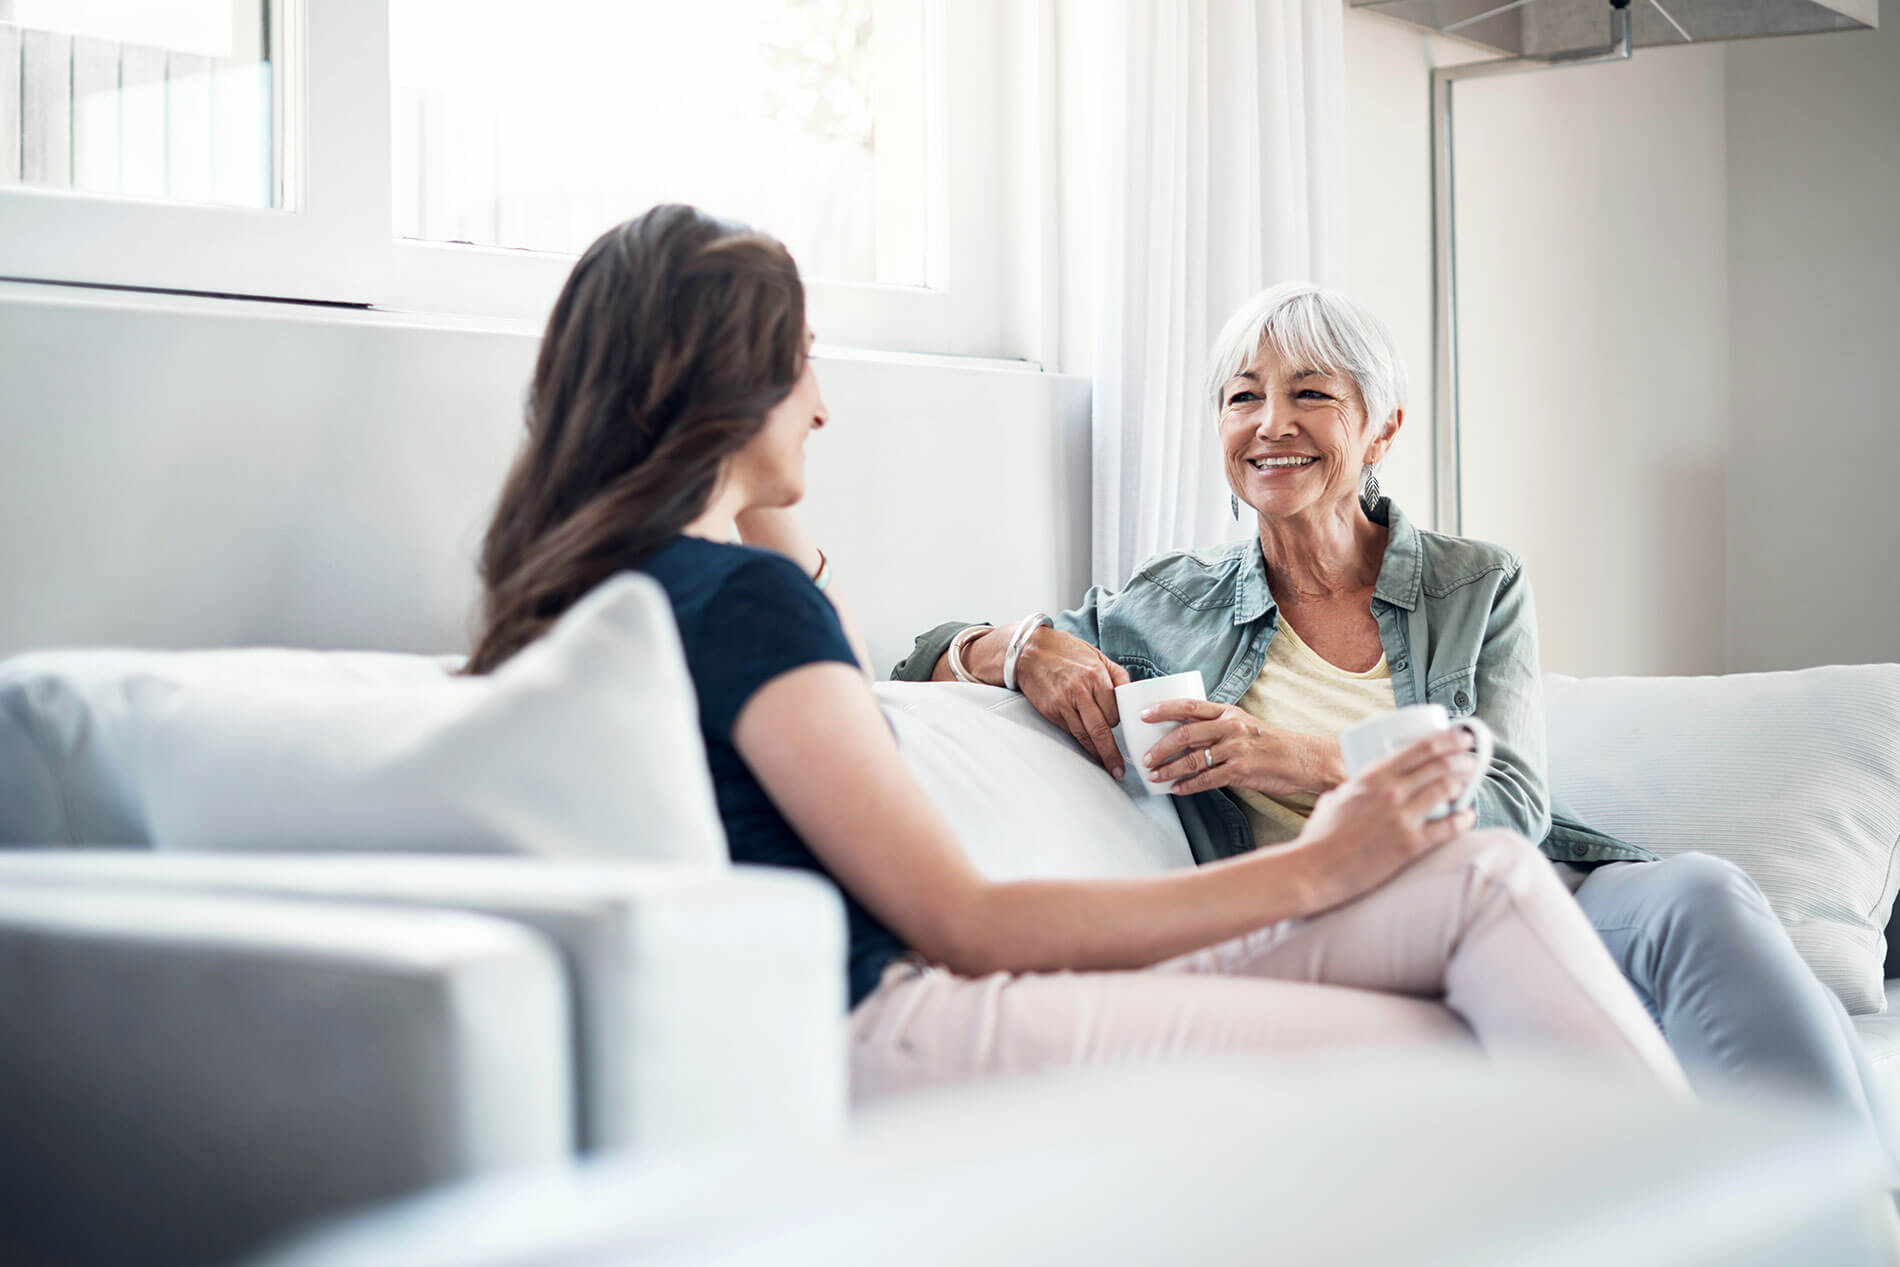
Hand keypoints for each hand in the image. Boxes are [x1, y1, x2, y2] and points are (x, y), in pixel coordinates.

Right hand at [1013, 627, 1132, 778]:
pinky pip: (1070, 732)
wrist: (1029, 651)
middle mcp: (1080, 692)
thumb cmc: (1065, 651)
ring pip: (1084, 736)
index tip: (1122, 728)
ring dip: (1097, 754)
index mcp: (1096, 677)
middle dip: (1111, 753)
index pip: (1115, 711)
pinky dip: (1080, 743)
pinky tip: (1088, 750)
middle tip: (1119, 769)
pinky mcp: (1051, 712)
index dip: (1119, 722)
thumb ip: (1118, 675)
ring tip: (1107, 767)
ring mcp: (1063, 704)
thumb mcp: (1098, 656)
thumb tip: (1132, 695)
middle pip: (1101, 730)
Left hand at [1138, 700, 1342, 797]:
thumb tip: (1184, 734)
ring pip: (1192, 759)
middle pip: (1185, 734)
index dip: (1163, 709)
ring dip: (1169, 770)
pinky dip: (1187, 786)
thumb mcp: (1244, 724)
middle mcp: (1230, 727)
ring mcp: (1235, 749)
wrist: (1302, 759)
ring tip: (1155, 776)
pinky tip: (1176, 789)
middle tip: (1145, 757)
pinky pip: (1206, 780)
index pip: (1189, 706)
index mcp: (1228, 712)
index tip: (1143, 715)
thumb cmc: (1271, 743)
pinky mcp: (1240, 771)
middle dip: (1160, 747)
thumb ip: (1218, 726)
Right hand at [1296, 730, 1481, 905]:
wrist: (1315, 870)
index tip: (1460, 737)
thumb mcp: (1335, 799)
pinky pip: (1448, 828)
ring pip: (1446, 789)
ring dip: (1464, 782)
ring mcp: (1401, 817)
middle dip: (1462, 757)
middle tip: (1471, 758)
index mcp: (1372, 777)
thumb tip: (1358, 788)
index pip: (1419, 748)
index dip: (1447, 738)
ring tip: (1470, 781)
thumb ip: (1353, 789)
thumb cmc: (1320, 838)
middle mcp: (1390, 792)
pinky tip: (1468, 816)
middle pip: (1439, 765)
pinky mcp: (1410, 845)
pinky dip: (1463, 819)